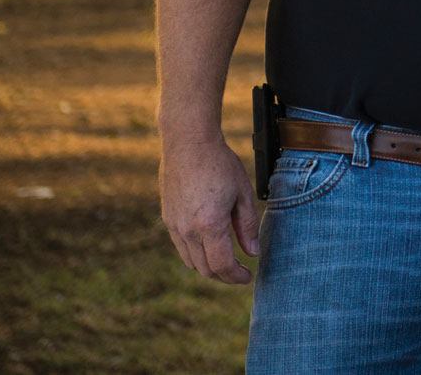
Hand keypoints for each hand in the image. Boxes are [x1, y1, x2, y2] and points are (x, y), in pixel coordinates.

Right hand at [160, 137, 260, 283]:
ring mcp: (174, 226)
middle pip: (205, 269)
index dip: (236, 276)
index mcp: (209, 224)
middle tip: (240, 273)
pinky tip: (210, 247)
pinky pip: (181, 247)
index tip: (248, 277)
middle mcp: (187, 230)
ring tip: (227, 262)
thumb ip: (247, 225)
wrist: (188, 144)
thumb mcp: (243, 193)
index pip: (221, 265)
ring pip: (191, 261)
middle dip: (224, 276)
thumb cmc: (220, 165)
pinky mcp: (168, 219)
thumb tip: (252, 252)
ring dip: (209, 267)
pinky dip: (196, 255)